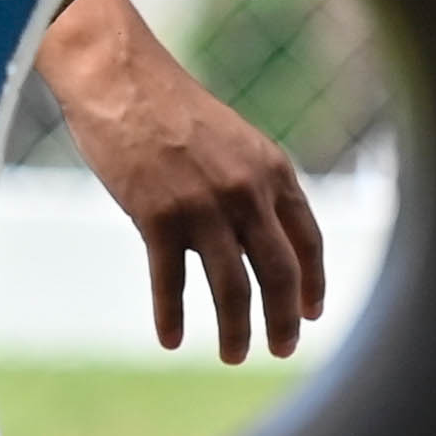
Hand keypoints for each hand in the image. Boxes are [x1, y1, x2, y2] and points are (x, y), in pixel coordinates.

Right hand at [42, 0, 327, 361]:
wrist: (121, 79)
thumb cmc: (174, 110)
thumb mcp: (235, 141)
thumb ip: (255, 186)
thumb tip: (266, 240)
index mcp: (273, 170)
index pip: (309, 240)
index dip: (314, 283)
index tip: (312, 313)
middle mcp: (247, 191)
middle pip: (280, 273)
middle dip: (285, 320)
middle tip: (281, 349)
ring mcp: (203, 205)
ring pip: (233, 288)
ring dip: (236, 331)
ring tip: (234, 356)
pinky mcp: (158, 216)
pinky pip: (171, 282)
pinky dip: (171, 316)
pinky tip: (170, 340)